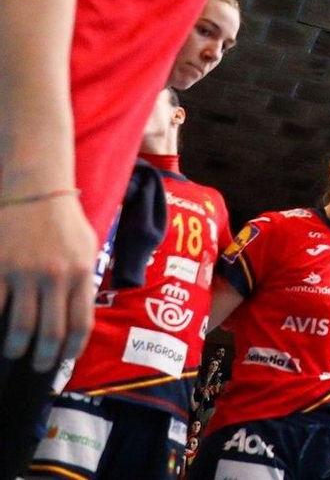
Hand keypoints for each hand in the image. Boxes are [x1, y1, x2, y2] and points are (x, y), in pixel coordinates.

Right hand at [0, 194, 97, 369]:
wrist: (36, 191)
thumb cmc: (64, 222)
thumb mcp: (88, 248)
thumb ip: (84, 281)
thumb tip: (79, 316)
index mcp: (82, 273)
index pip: (80, 324)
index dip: (72, 350)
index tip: (64, 362)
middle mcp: (56, 276)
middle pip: (50, 333)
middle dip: (44, 357)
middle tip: (38, 365)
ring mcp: (25, 273)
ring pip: (20, 328)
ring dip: (16, 348)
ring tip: (14, 351)